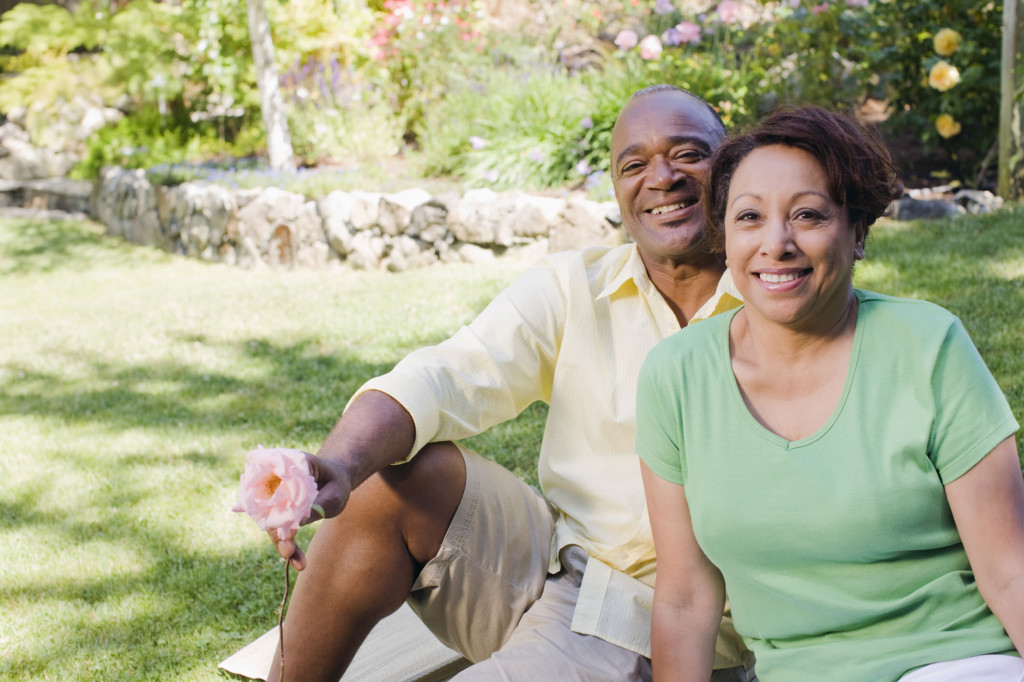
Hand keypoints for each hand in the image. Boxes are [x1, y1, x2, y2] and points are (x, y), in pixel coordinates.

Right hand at [268, 452, 352, 569]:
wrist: (336, 477)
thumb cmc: (336, 480)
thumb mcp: (335, 492)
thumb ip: (318, 505)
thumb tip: (297, 524)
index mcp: (285, 465)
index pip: (272, 488)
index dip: (274, 511)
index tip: (285, 533)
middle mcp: (274, 480)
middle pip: (267, 509)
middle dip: (277, 534)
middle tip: (289, 552)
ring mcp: (274, 498)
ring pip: (272, 523)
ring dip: (283, 544)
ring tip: (299, 563)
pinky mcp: (278, 512)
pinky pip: (278, 530)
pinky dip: (287, 545)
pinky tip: (299, 563)